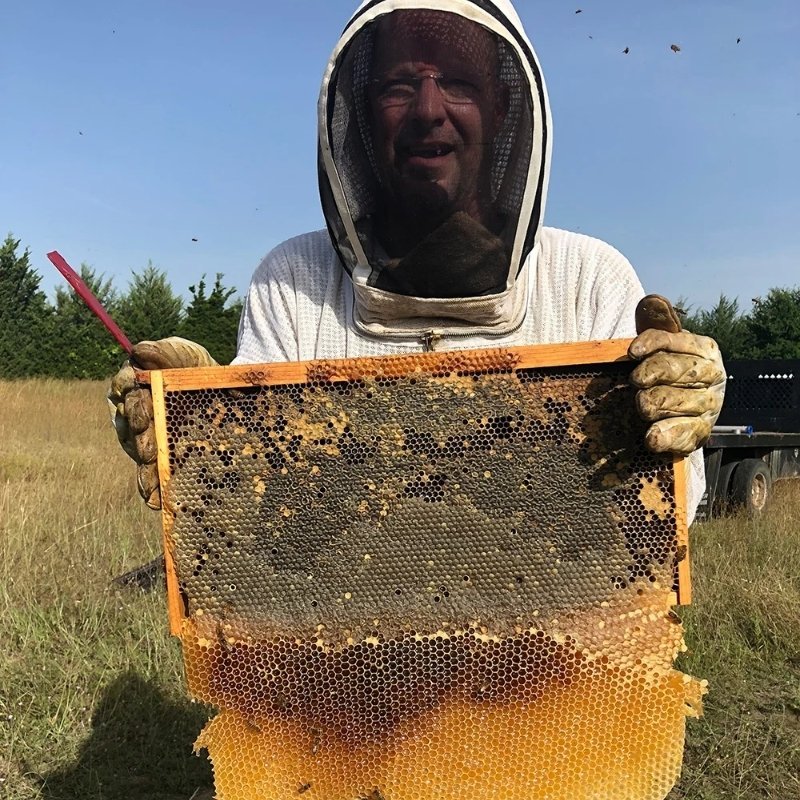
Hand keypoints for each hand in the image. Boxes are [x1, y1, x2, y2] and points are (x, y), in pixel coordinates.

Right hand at [108, 337, 216, 508]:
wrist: (222, 390)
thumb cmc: (193, 369)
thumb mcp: (182, 355)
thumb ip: (162, 352)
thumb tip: (139, 352)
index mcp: (134, 387)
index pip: (123, 392)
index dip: (130, 400)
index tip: (143, 408)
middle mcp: (135, 415)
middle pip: (130, 428)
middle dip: (139, 441)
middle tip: (149, 451)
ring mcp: (148, 438)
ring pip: (139, 455)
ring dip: (144, 471)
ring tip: (152, 485)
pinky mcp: (162, 457)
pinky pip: (152, 474)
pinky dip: (154, 488)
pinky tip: (158, 502)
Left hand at [628, 295, 725, 455]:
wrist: (682, 411)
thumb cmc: (668, 370)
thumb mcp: (661, 345)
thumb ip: (655, 322)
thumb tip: (653, 300)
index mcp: (704, 349)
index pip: (675, 340)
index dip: (651, 344)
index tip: (631, 352)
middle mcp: (712, 376)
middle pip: (677, 369)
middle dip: (651, 374)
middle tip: (636, 382)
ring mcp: (708, 406)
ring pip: (678, 401)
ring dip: (652, 403)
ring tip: (642, 405)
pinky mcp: (700, 432)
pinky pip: (685, 433)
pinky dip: (666, 435)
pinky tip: (651, 436)